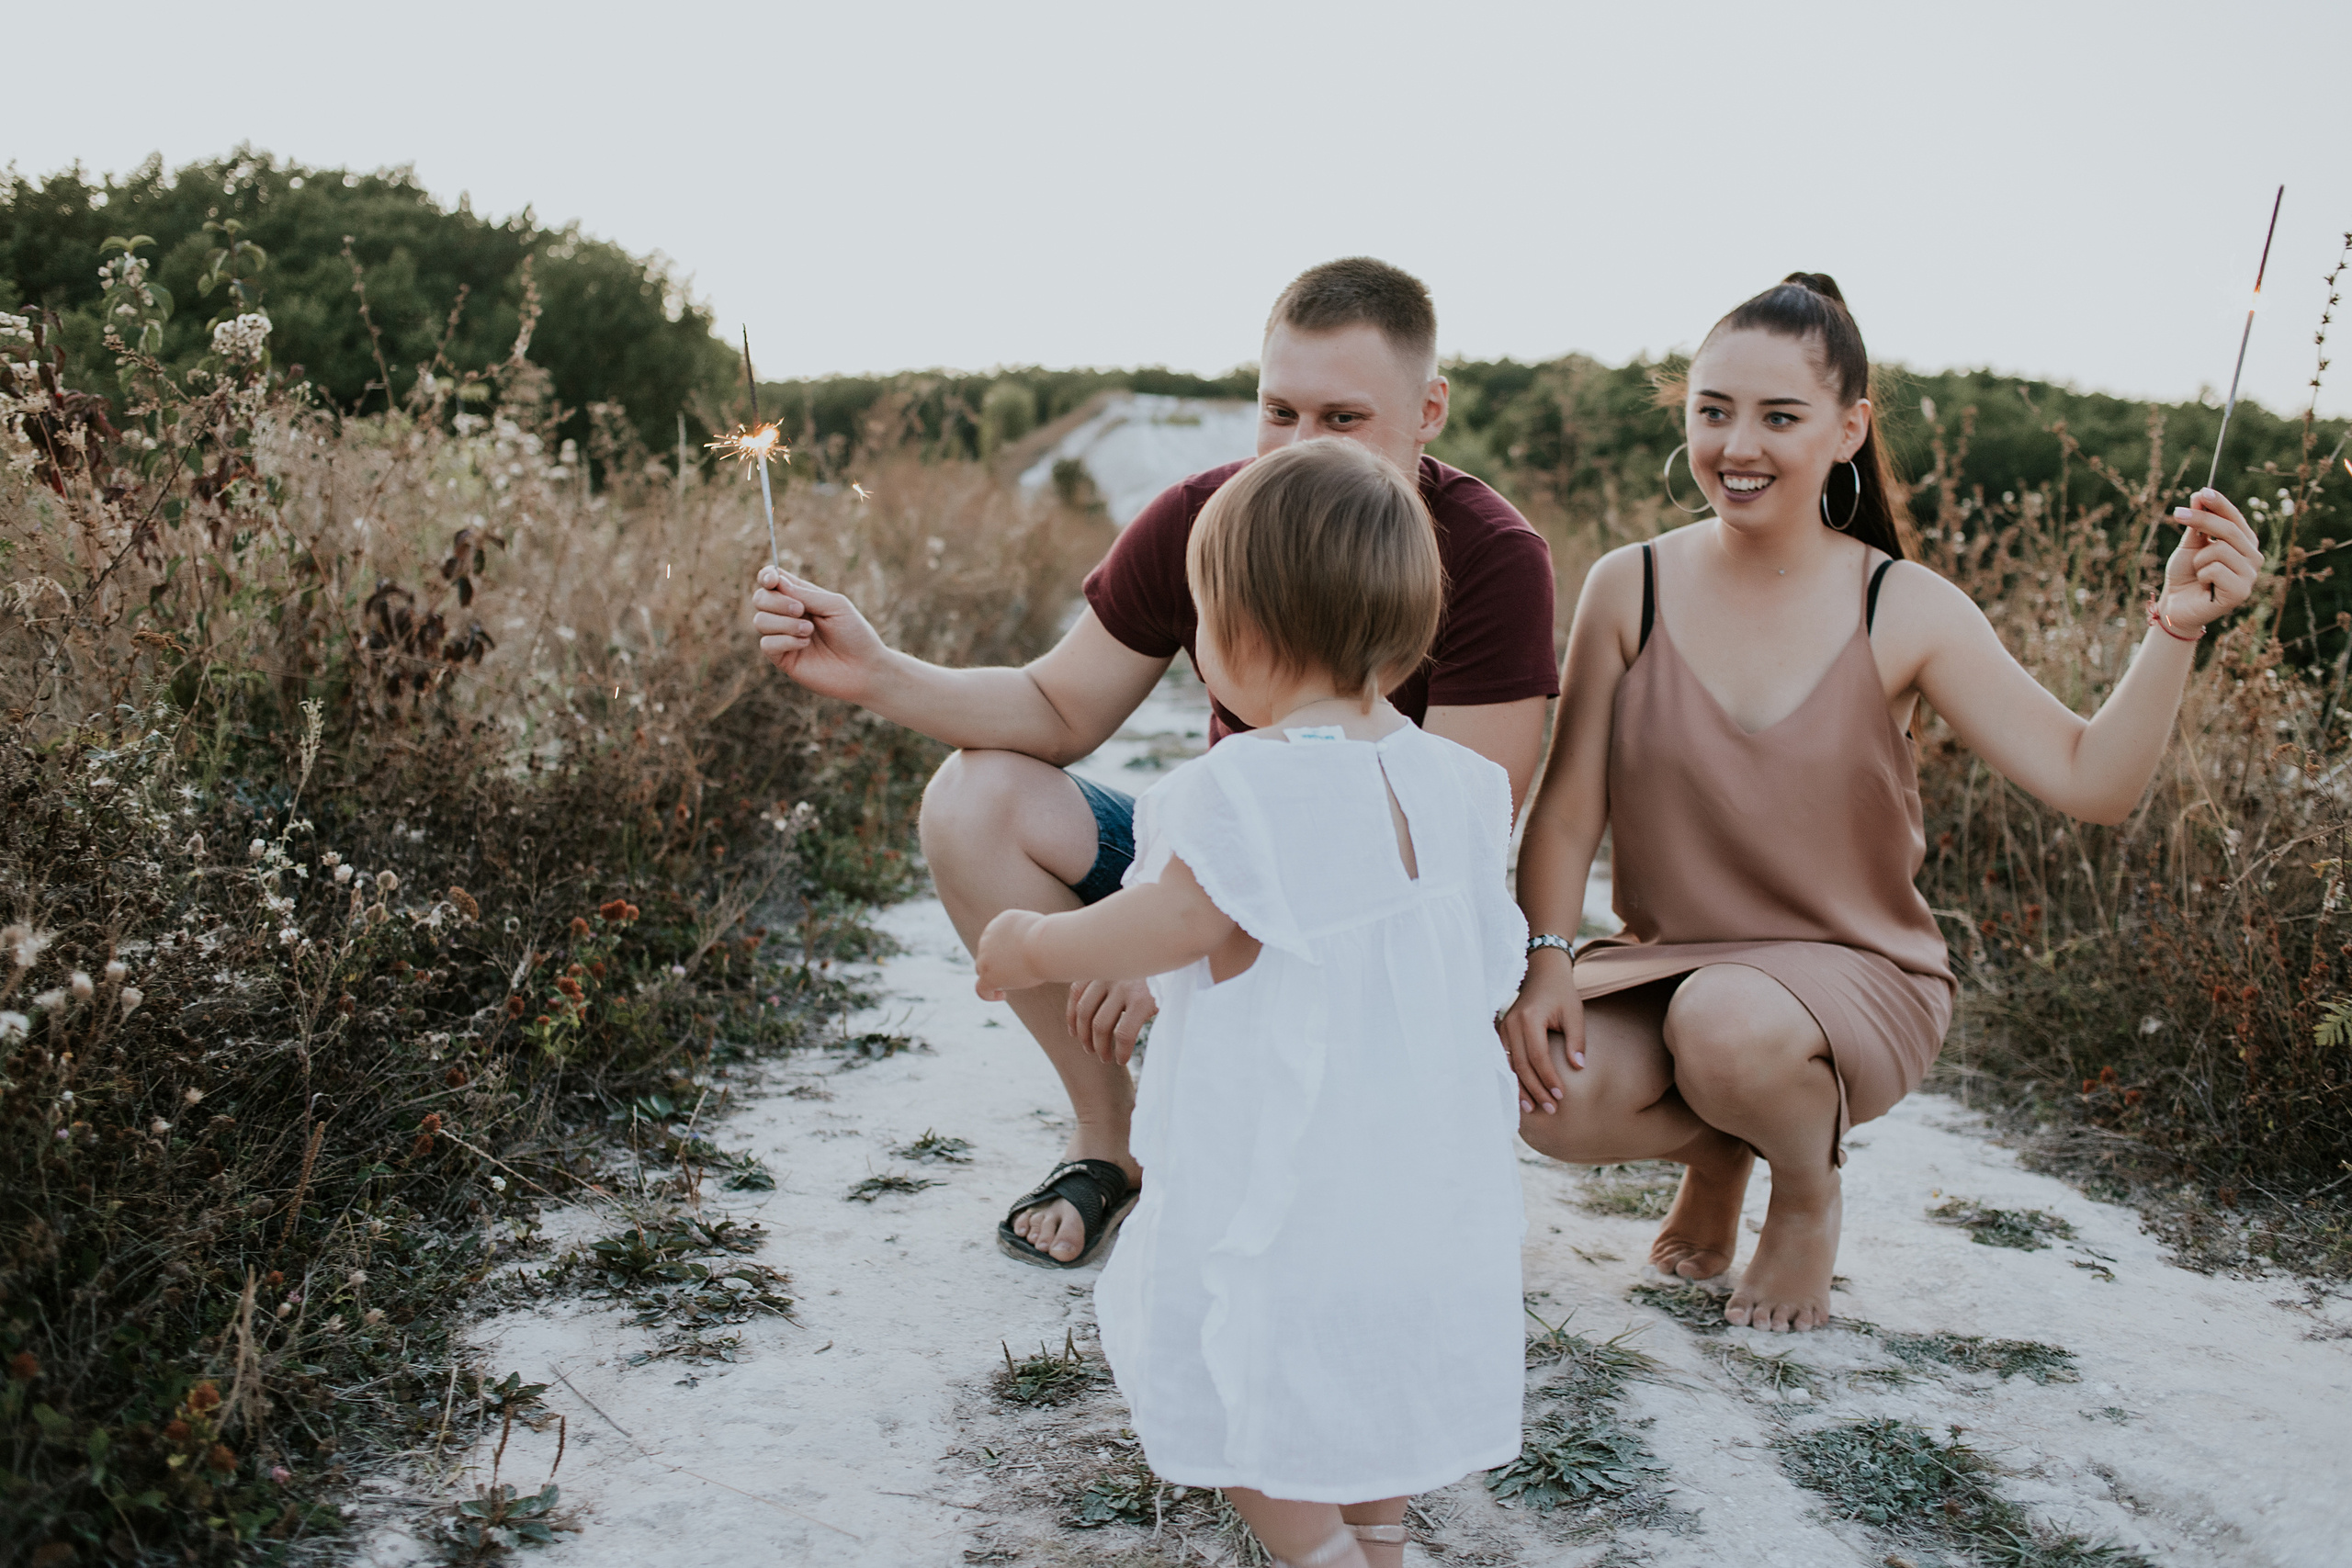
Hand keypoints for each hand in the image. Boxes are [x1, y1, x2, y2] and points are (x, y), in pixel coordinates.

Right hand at [751, 565, 892, 701]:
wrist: (864, 668)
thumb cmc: (854, 633)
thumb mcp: (835, 605)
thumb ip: (806, 593)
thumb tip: (777, 582)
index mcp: (801, 597)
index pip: (772, 581)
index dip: (766, 576)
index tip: (772, 580)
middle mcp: (788, 615)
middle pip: (760, 598)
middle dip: (776, 602)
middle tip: (800, 610)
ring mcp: (783, 637)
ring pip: (760, 621)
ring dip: (784, 623)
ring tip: (809, 631)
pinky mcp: (782, 659)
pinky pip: (767, 644)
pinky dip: (785, 640)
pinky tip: (805, 644)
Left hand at [974, 910, 1048, 999]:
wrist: (1043, 945)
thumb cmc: (1052, 938)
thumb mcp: (1044, 930)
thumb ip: (1037, 936)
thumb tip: (1043, 945)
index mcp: (1003, 920)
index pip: (998, 936)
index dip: (1005, 947)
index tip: (1019, 957)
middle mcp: (989, 936)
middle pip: (988, 952)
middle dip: (999, 961)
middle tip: (1017, 970)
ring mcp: (985, 955)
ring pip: (983, 968)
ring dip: (995, 976)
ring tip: (1014, 982)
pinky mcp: (987, 974)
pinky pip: (981, 988)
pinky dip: (988, 994)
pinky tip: (1002, 996)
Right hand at [1066, 977, 1157, 1064]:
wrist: (1156, 945)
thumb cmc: (1161, 981)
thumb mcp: (1163, 1002)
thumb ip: (1149, 1019)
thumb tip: (1134, 1043)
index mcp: (1143, 998)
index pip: (1124, 1035)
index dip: (1120, 1053)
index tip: (1120, 1060)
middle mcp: (1122, 985)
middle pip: (1100, 1025)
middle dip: (1100, 1047)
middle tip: (1103, 1057)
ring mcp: (1105, 976)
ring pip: (1084, 1012)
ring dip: (1083, 1036)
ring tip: (1090, 1048)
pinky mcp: (1094, 970)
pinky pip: (1076, 994)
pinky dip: (1072, 1016)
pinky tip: (1075, 1032)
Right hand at [1498, 948, 1581, 1113]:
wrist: (1542, 974)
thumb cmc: (1561, 993)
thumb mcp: (1575, 1012)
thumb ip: (1576, 1040)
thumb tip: (1578, 1068)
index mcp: (1530, 1018)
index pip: (1538, 1056)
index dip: (1548, 1078)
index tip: (1560, 1095)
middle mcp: (1512, 1024)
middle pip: (1521, 1065)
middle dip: (1535, 1090)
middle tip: (1550, 1109)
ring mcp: (1503, 1028)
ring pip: (1510, 1065)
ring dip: (1521, 1088)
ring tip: (1533, 1108)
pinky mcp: (1502, 1033)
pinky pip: (1506, 1060)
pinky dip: (1513, 1078)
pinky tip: (1520, 1093)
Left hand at [2158, 489, 2260, 626]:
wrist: (2175, 605)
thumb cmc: (2185, 575)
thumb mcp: (2190, 545)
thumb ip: (2198, 523)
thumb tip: (2201, 494)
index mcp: (2245, 544)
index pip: (2236, 519)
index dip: (2220, 504)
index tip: (2203, 491)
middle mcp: (2253, 558)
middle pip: (2230, 530)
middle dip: (2201, 520)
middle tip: (2177, 514)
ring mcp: (2250, 576)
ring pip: (2220, 550)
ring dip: (2199, 560)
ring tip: (2199, 572)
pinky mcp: (2240, 592)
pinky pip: (2215, 570)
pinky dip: (2201, 575)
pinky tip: (2204, 585)